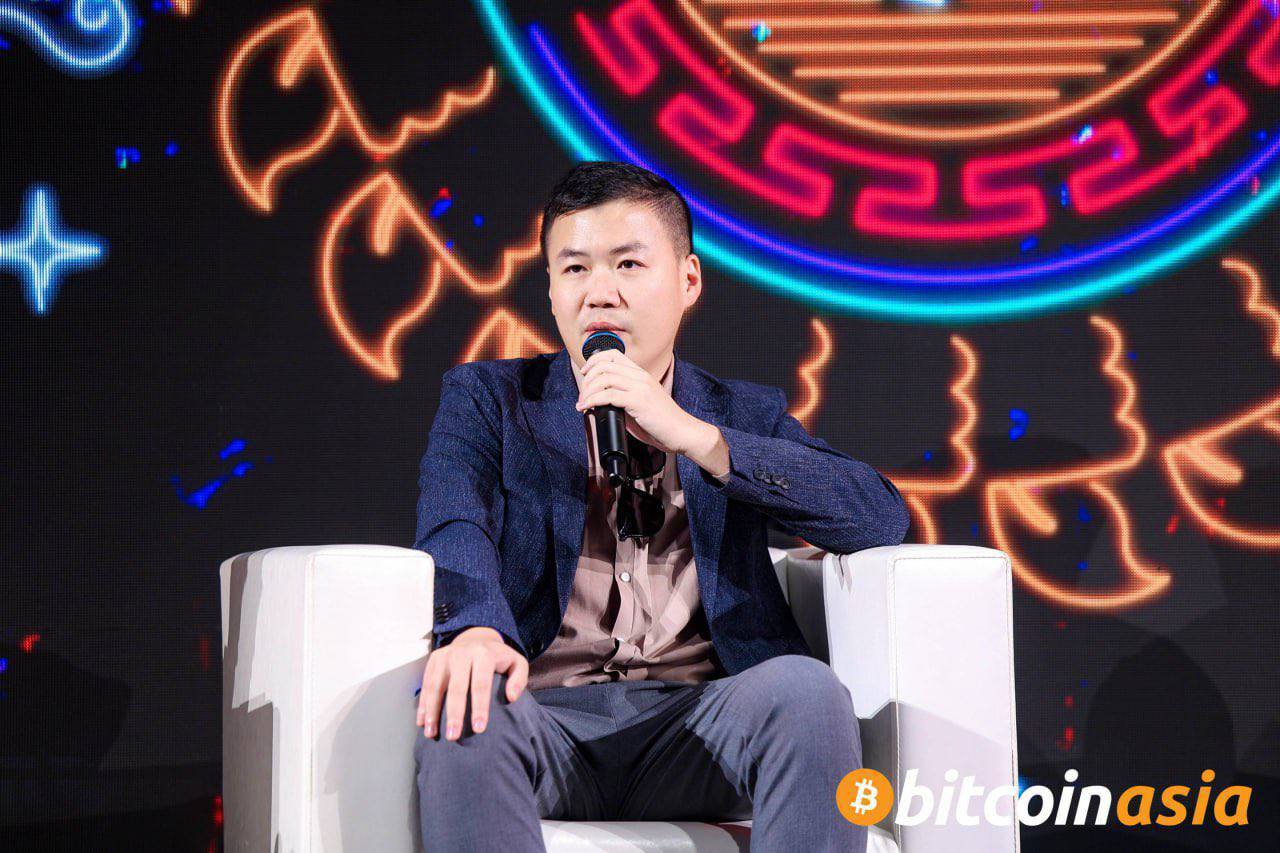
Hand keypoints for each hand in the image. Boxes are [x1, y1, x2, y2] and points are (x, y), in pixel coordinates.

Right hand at [417, 626, 527, 740]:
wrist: (476, 638)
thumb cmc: (497, 658)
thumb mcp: (516, 662)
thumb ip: (519, 679)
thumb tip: (511, 697)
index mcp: (484, 655)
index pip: (481, 684)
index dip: (479, 707)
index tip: (478, 729)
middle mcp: (462, 653)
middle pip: (456, 687)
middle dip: (454, 714)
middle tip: (453, 736)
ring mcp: (445, 656)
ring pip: (436, 686)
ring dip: (432, 711)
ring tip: (431, 734)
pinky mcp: (433, 660)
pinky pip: (426, 684)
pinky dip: (423, 704)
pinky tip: (422, 722)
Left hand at [574, 349, 712, 456]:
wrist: (682, 432)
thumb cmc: (662, 423)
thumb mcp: (640, 403)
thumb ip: (623, 398)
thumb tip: (599, 402)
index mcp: (641, 374)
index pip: (613, 354)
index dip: (594, 361)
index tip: (585, 374)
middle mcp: (640, 376)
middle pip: (604, 364)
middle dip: (587, 379)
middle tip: (582, 394)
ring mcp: (641, 387)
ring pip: (604, 378)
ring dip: (588, 391)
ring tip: (583, 403)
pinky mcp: (639, 401)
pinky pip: (608, 395)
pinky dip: (592, 401)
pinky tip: (587, 408)